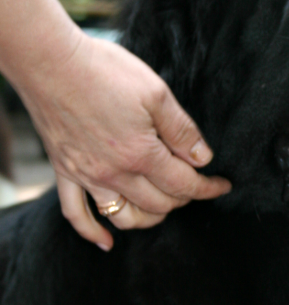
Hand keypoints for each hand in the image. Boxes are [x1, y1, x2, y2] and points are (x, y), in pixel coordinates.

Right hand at [18, 29, 230, 249]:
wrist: (49, 61)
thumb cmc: (103, 71)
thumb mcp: (156, 93)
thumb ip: (182, 130)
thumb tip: (202, 158)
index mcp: (141, 154)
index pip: (184, 184)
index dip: (208, 188)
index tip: (222, 186)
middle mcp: (114, 173)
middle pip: (159, 203)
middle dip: (183, 198)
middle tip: (194, 184)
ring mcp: (87, 176)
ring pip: (124, 217)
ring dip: (149, 218)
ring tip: (163, 206)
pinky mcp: (65, 171)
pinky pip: (76, 214)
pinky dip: (92, 232)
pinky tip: (106, 242)